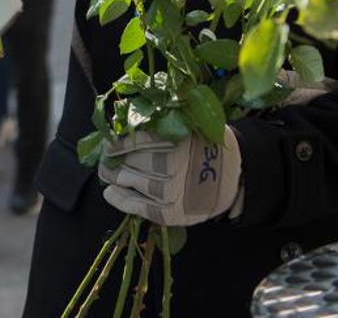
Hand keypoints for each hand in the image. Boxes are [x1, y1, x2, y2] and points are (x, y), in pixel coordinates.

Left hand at [98, 128, 242, 226]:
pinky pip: (136, 205)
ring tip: (108, 172)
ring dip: (113, 176)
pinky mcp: (169, 212)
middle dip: (112, 159)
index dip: (116, 142)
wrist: (232, 181)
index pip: (134, 140)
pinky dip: (119, 199)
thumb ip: (158, 126)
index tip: (108, 143)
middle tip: (106, 158)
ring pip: (128, 180)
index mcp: (178, 140)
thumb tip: (118, 125)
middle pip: (127, 160)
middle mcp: (173, 165)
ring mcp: (170, 191)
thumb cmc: (203, 149)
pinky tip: (110, 193)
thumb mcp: (188, 128)